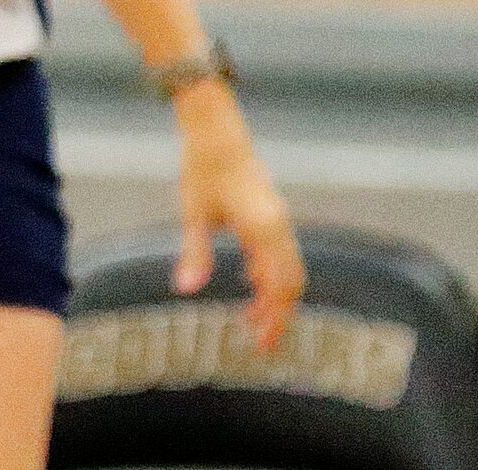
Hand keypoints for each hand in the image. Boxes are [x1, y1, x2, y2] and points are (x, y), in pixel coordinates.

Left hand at [173, 80, 305, 350]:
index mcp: (263, 231)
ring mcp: (279, 219)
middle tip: (259, 341)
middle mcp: (279, 227)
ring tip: (251, 316)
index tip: (261, 344)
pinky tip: (249, 281)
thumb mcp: (194, 214)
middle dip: (279, 314)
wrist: (217, 133)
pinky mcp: (273, 212)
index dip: (273, 319)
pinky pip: (282, 251)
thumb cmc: (202, 170)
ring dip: (275, 294)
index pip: (278, 288)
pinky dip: (272, 272)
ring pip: (290, 268)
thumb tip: (185, 289)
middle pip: (292, 283)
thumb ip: (194, 253)